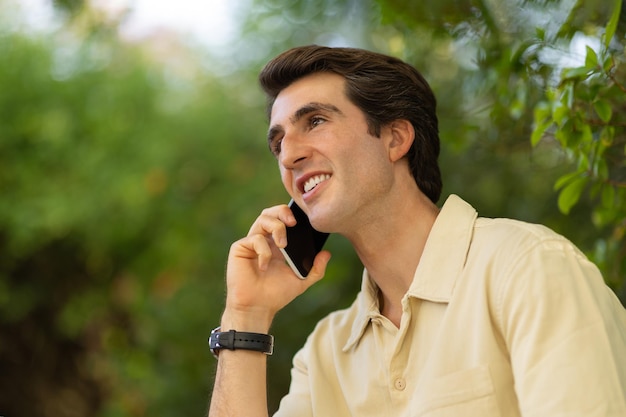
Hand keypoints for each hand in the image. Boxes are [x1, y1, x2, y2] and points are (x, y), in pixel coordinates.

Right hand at [222, 204, 331, 330]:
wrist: (257, 308)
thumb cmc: (276, 295)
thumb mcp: (301, 281)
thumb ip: (315, 269)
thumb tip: (327, 253)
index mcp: (277, 244)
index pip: (282, 220)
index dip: (291, 214)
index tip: (304, 218)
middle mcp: (264, 240)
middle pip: (271, 213)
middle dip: (283, 211)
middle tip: (293, 223)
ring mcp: (251, 243)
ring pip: (262, 219)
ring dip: (277, 227)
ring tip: (283, 245)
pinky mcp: (240, 248)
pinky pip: (255, 239)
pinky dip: (264, 251)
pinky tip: (264, 267)